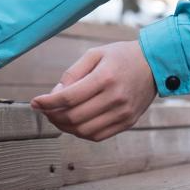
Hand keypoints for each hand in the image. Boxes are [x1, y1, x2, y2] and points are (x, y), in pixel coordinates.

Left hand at [31, 41, 156, 141]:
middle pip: (75, 117)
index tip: (35, 102)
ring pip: (85, 131)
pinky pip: (99, 136)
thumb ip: (72, 74)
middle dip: (53, 116)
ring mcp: (123, 113)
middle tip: (44, 110)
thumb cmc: (121, 56)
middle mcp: (115, 98)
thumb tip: (54, 95)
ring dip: (64, 127)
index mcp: (105, 78)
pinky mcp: (128, 122)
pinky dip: (81, 133)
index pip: (69, 98)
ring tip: (56, 117)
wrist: (154, 64)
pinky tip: (73, 123)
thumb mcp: (94, 54)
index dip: (47, 102)